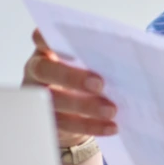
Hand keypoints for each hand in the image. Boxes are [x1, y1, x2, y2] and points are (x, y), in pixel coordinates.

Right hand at [22, 29, 118, 147]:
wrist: (71, 110)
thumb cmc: (83, 74)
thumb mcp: (86, 60)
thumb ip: (95, 55)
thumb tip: (126, 55)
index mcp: (45, 50)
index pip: (41, 38)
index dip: (48, 38)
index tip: (66, 37)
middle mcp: (37, 71)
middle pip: (45, 71)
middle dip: (71, 77)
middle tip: (99, 84)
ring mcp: (38, 97)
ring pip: (55, 102)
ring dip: (85, 106)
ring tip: (111, 110)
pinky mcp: (47, 121)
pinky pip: (67, 126)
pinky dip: (92, 126)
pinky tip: (111, 126)